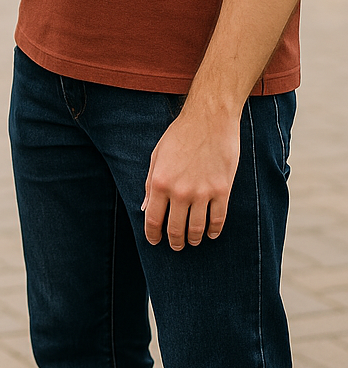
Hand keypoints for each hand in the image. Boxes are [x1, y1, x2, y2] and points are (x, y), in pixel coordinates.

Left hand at [142, 105, 240, 249]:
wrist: (209, 120)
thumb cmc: (179, 135)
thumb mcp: (157, 157)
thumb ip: (150, 184)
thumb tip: (145, 208)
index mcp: (160, 182)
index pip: (153, 219)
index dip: (153, 235)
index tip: (154, 241)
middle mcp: (180, 191)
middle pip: (175, 229)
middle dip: (174, 242)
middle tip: (175, 246)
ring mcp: (202, 193)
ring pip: (197, 228)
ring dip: (194, 239)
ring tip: (192, 241)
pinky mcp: (222, 190)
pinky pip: (218, 219)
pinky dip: (214, 231)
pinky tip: (211, 234)